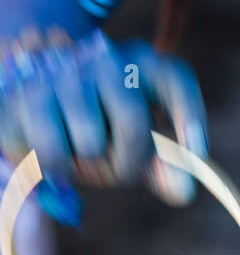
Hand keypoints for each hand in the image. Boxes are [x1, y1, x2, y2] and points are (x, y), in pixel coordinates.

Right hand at [0, 32, 207, 209]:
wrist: (37, 85)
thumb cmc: (101, 116)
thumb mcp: (137, 133)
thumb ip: (163, 164)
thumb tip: (185, 193)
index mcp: (146, 63)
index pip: (178, 83)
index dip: (190, 118)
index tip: (197, 153)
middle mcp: (108, 61)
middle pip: (133, 127)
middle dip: (128, 165)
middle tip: (118, 171)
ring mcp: (67, 74)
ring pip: (90, 146)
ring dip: (88, 169)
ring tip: (82, 157)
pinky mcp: (28, 95)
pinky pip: (50, 153)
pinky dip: (56, 170)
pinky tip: (55, 155)